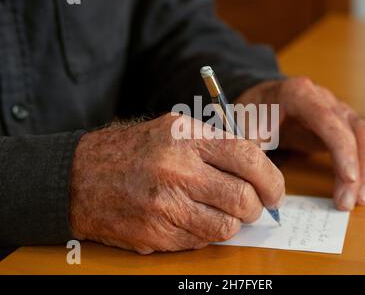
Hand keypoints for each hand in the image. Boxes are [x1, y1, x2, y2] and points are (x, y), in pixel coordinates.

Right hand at [69, 114, 284, 253]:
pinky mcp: (156, 234)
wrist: (82, 176)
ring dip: (232, 222)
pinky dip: (206, 233)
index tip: (276, 192)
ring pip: (227, 226)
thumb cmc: (135, 150)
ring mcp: (166, 206)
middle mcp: (177, 170)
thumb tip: (260, 166)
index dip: (272, 179)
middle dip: (257, 207)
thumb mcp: (175, 128)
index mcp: (186, 138)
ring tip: (220, 211)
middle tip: (253, 205)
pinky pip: (201, 241)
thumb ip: (218, 143)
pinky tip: (192, 218)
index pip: (249, 159)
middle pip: (243, 198)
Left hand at [236, 77, 364, 210]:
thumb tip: (262, 184)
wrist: (261, 97)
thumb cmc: (252, 111)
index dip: (343, 150)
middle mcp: (327, 100)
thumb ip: (250, 149)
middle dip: (358, 169)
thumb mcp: (243, 126)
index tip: (348, 180)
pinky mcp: (344, 128)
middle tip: (348, 203)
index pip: (330, 121)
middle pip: (357, 131)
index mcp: (301, 94)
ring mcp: (340, 112)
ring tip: (361, 201)